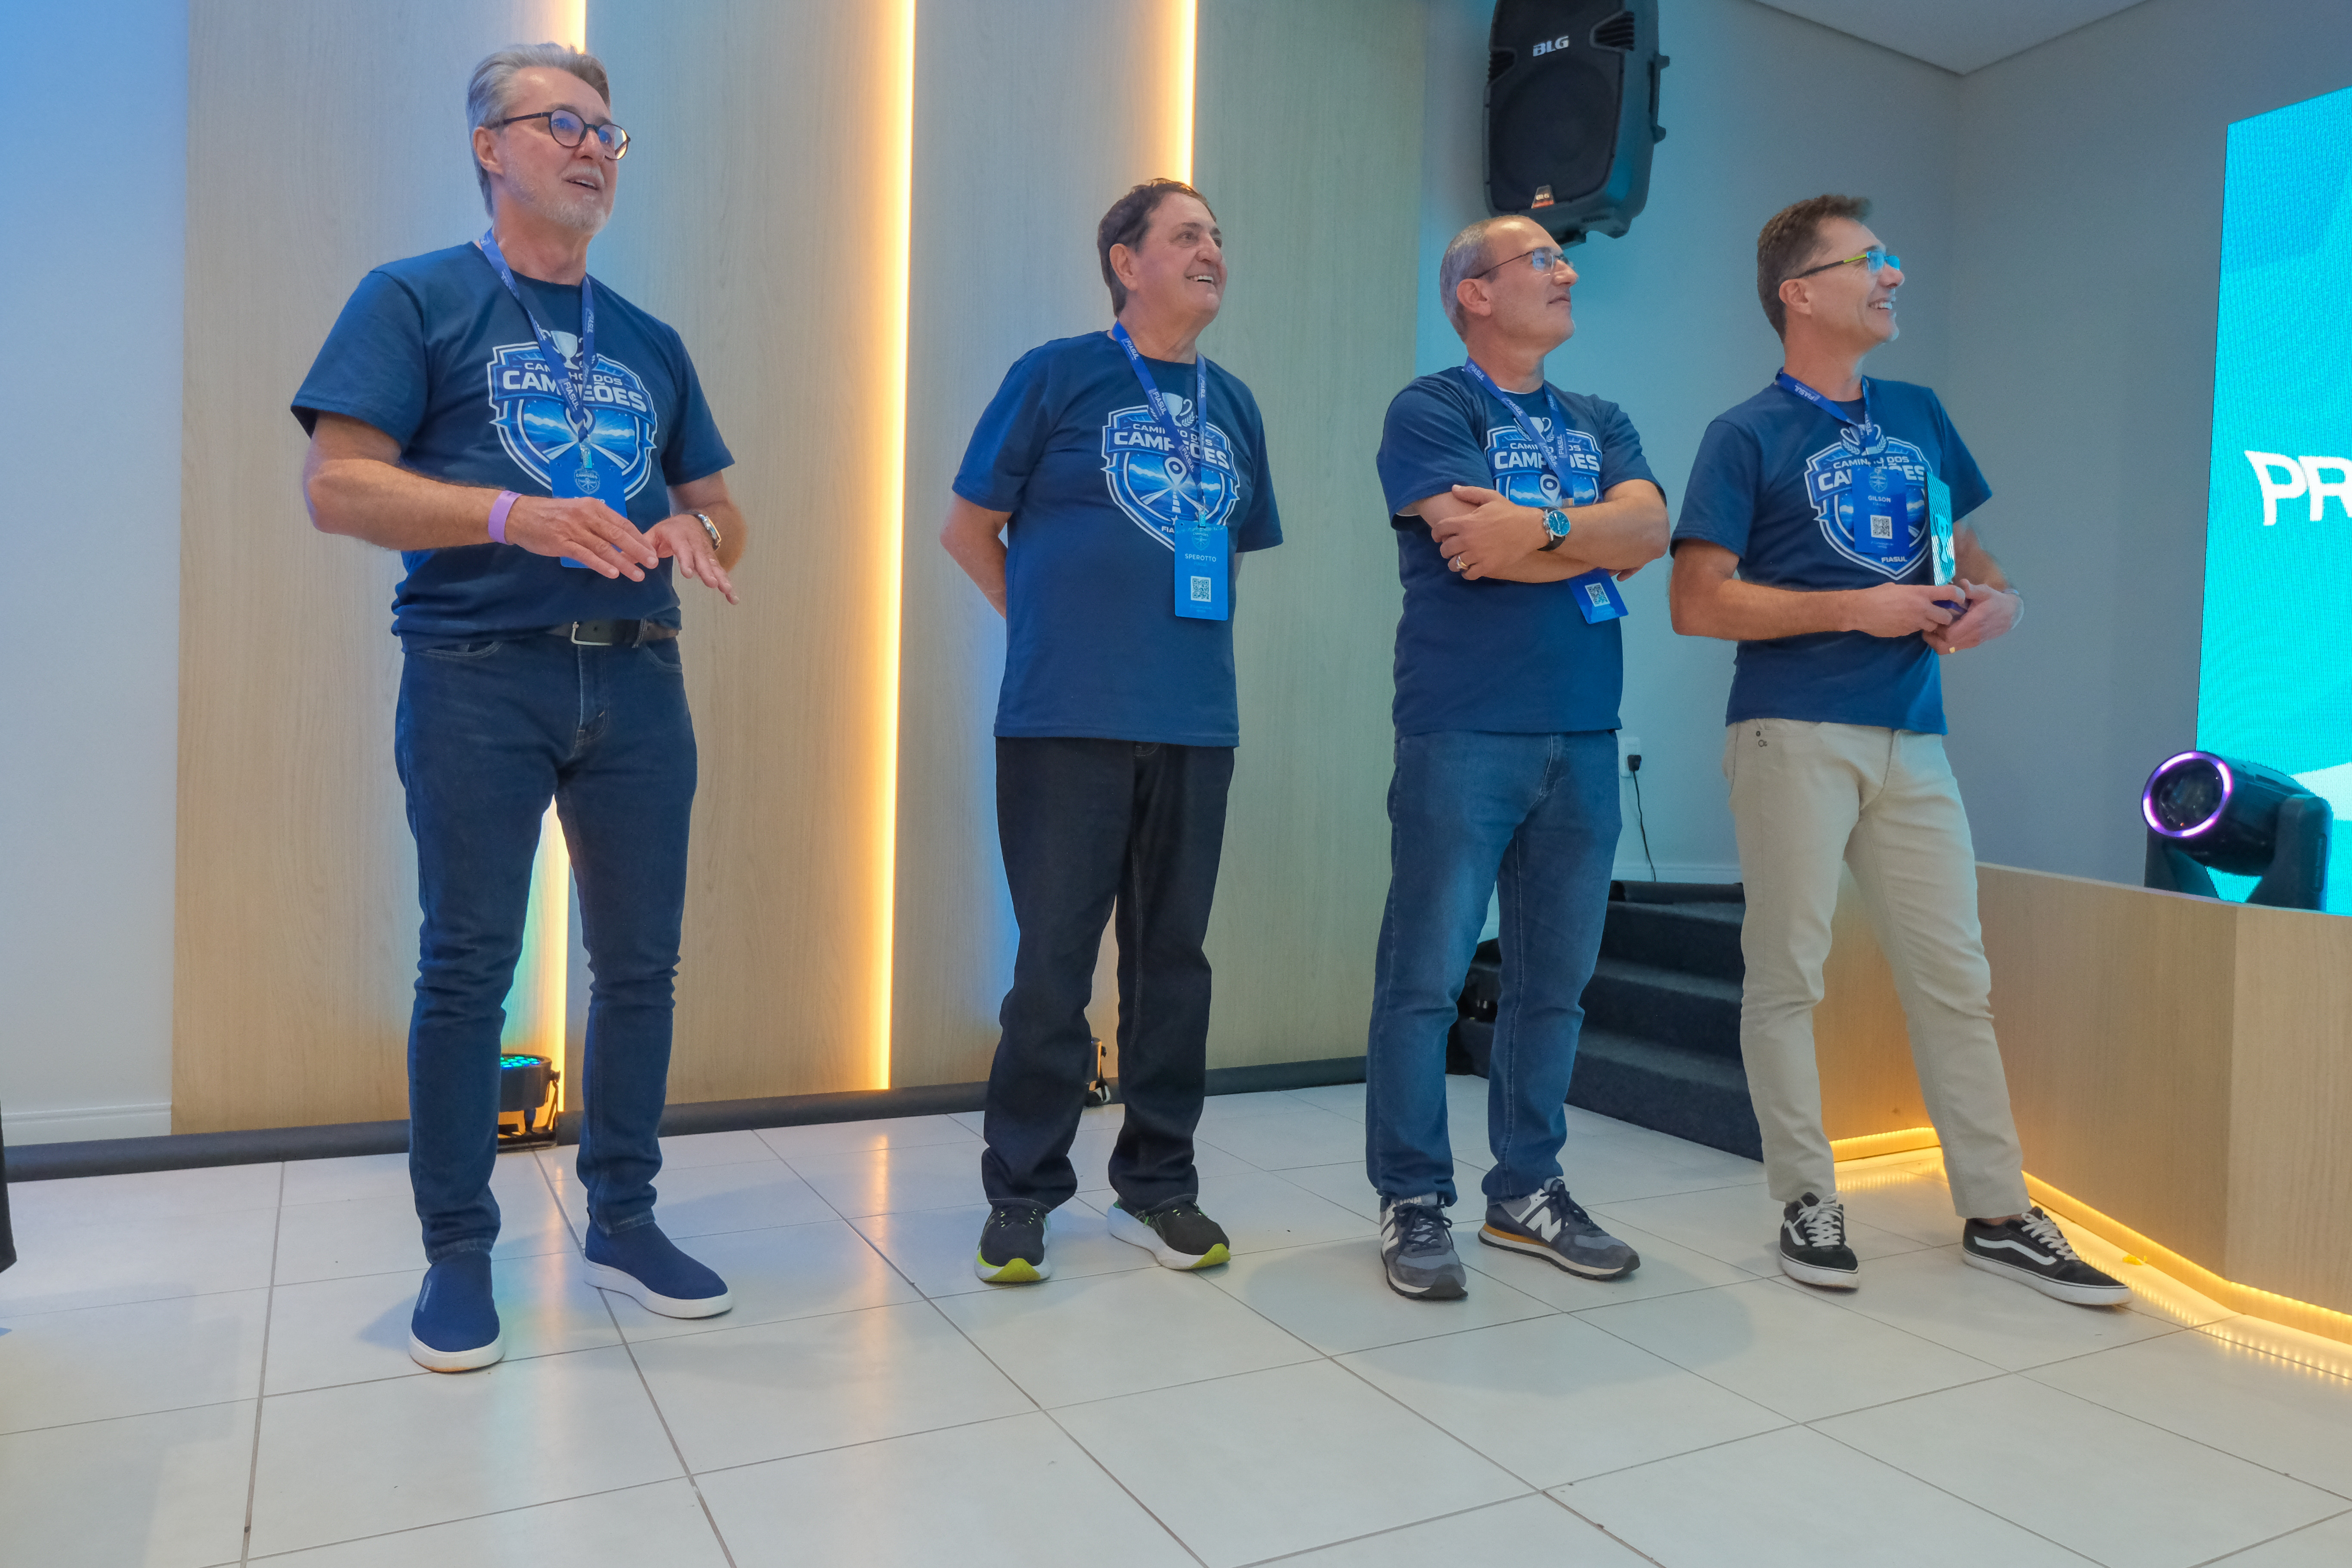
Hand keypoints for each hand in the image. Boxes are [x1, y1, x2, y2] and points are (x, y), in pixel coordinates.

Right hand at [502, 495, 660, 581]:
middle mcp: (586, 516)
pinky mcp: (561, 542)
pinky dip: (601, 565)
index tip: (651, 550)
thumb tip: (619, 533)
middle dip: (638, 550)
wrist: (519, 515)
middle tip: (653, 563)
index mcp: (593, 507)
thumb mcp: (577, 509)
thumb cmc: (551, 514)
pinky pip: (585, 555)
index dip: (639, 538)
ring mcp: (574, 529)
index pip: (622, 523)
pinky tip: (613, 573)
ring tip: (637, 574)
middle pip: (618, 535)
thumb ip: (597, 520)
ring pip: (604, 547)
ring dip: (623, 562)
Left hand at [647, 515, 739, 604]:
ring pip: (714, 566)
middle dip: (708, 572)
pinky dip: (728, 584)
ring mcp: (706, 553)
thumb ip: (641, 547)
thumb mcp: (654, 533)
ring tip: (727, 591)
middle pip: (703, 558)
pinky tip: (733, 598)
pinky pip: (721, 572)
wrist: (693, 521)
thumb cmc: (670, 530)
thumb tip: (622, 559)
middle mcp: (696, 544)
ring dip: (722, 579)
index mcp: (679, 537)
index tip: (688, 573)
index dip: (687, 560)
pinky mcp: (713, 561)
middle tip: (712, 584)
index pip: (683, 548)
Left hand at [1429, 484, 1545, 579]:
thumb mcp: (1490, 497)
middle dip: (1446, 549)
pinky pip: (1469, 575)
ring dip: (1454, 562)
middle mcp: (1468, 540)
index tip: (1439, 536)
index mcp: (1466, 522)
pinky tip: (1470, 568)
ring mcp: (1477, 555)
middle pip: (1445, 549)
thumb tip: (1453, 489)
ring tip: (1459, 560)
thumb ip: (1470, 493)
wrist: (1530, 528)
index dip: (1436, 533)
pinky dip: (1466, 573)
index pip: (1440, 529)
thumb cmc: (1509, 512)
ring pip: (1454, 564)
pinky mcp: (1487, 566)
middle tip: (1451, 549)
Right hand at [1844, 582, 1960, 638]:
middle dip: (1945, 617)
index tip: (1958, 599)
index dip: (1958, 596)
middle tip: (1939, 614)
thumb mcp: (1899, 588)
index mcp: (1921, 593)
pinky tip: (1903, 622)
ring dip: (1930, 624)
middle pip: (1947, 617)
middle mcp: (1921, 608)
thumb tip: (1921, 596)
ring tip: (1920, 619)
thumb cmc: (1877, 594)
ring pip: (1933, 627)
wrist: (1860, 610)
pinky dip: (1914, 628)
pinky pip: (1916, 631)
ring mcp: (1914, 622)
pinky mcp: (1906, 632)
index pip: (1949, 593)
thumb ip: (1914, 593)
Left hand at [1927, 580, 2016, 652]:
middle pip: (1944, 645)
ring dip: (1936, 641)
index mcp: (1974, 623)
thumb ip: (1972, 589)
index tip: (1934, 617)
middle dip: (1932, 637)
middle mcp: (1972, 636)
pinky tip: (1942, 631)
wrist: (2011, 614)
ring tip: (1933, 628)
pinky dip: (1943, 642)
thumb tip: (1962, 584)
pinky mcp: (1972, 644)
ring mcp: (1972, 642)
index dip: (1938, 628)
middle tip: (1929, 624)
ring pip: (1947, 650)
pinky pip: (1953, 649)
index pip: (1950, 634)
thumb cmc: (1995, 601)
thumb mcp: (1985, 592)